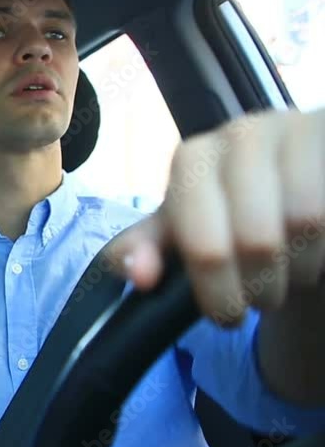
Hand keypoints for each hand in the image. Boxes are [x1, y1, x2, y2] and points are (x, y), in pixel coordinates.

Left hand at [106, 107, 324, 324]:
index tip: (227, 316)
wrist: (293, 176)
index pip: (205, 247)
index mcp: (192, 158)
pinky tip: (319, 249)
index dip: (219, 294)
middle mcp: (243, 134)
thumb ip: (143, 250)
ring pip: (307, 223)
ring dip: (301, 269)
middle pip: (258, 241)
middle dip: (262, 289)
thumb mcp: (179, 229)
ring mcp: (296, 129)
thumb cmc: (227, 208)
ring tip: (293, 273)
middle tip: (263, 299)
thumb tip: (140, 275)